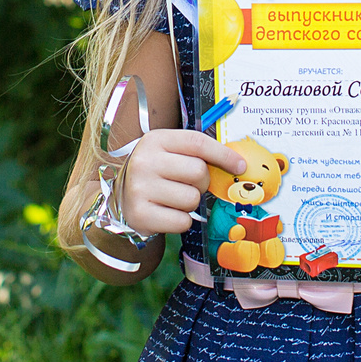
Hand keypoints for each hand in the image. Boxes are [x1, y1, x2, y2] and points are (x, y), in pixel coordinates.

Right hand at [120, 127, 247, 235]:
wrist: (120, 199)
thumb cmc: (155, 174)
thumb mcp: (169, 153)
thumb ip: (197, 154)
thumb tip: (238, 164)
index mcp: (155, 140)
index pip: (198, 143)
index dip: (223, 155)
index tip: (239, 166)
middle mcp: (144, 161)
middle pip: (199, 172)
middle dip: (201, 183)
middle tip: (186, 185)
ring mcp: (140, 188)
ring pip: (192, 199)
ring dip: (190, 203)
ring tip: (173, 199)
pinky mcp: (140, 214)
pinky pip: (183, 221)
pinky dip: (181, 221)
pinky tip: (166, 213)